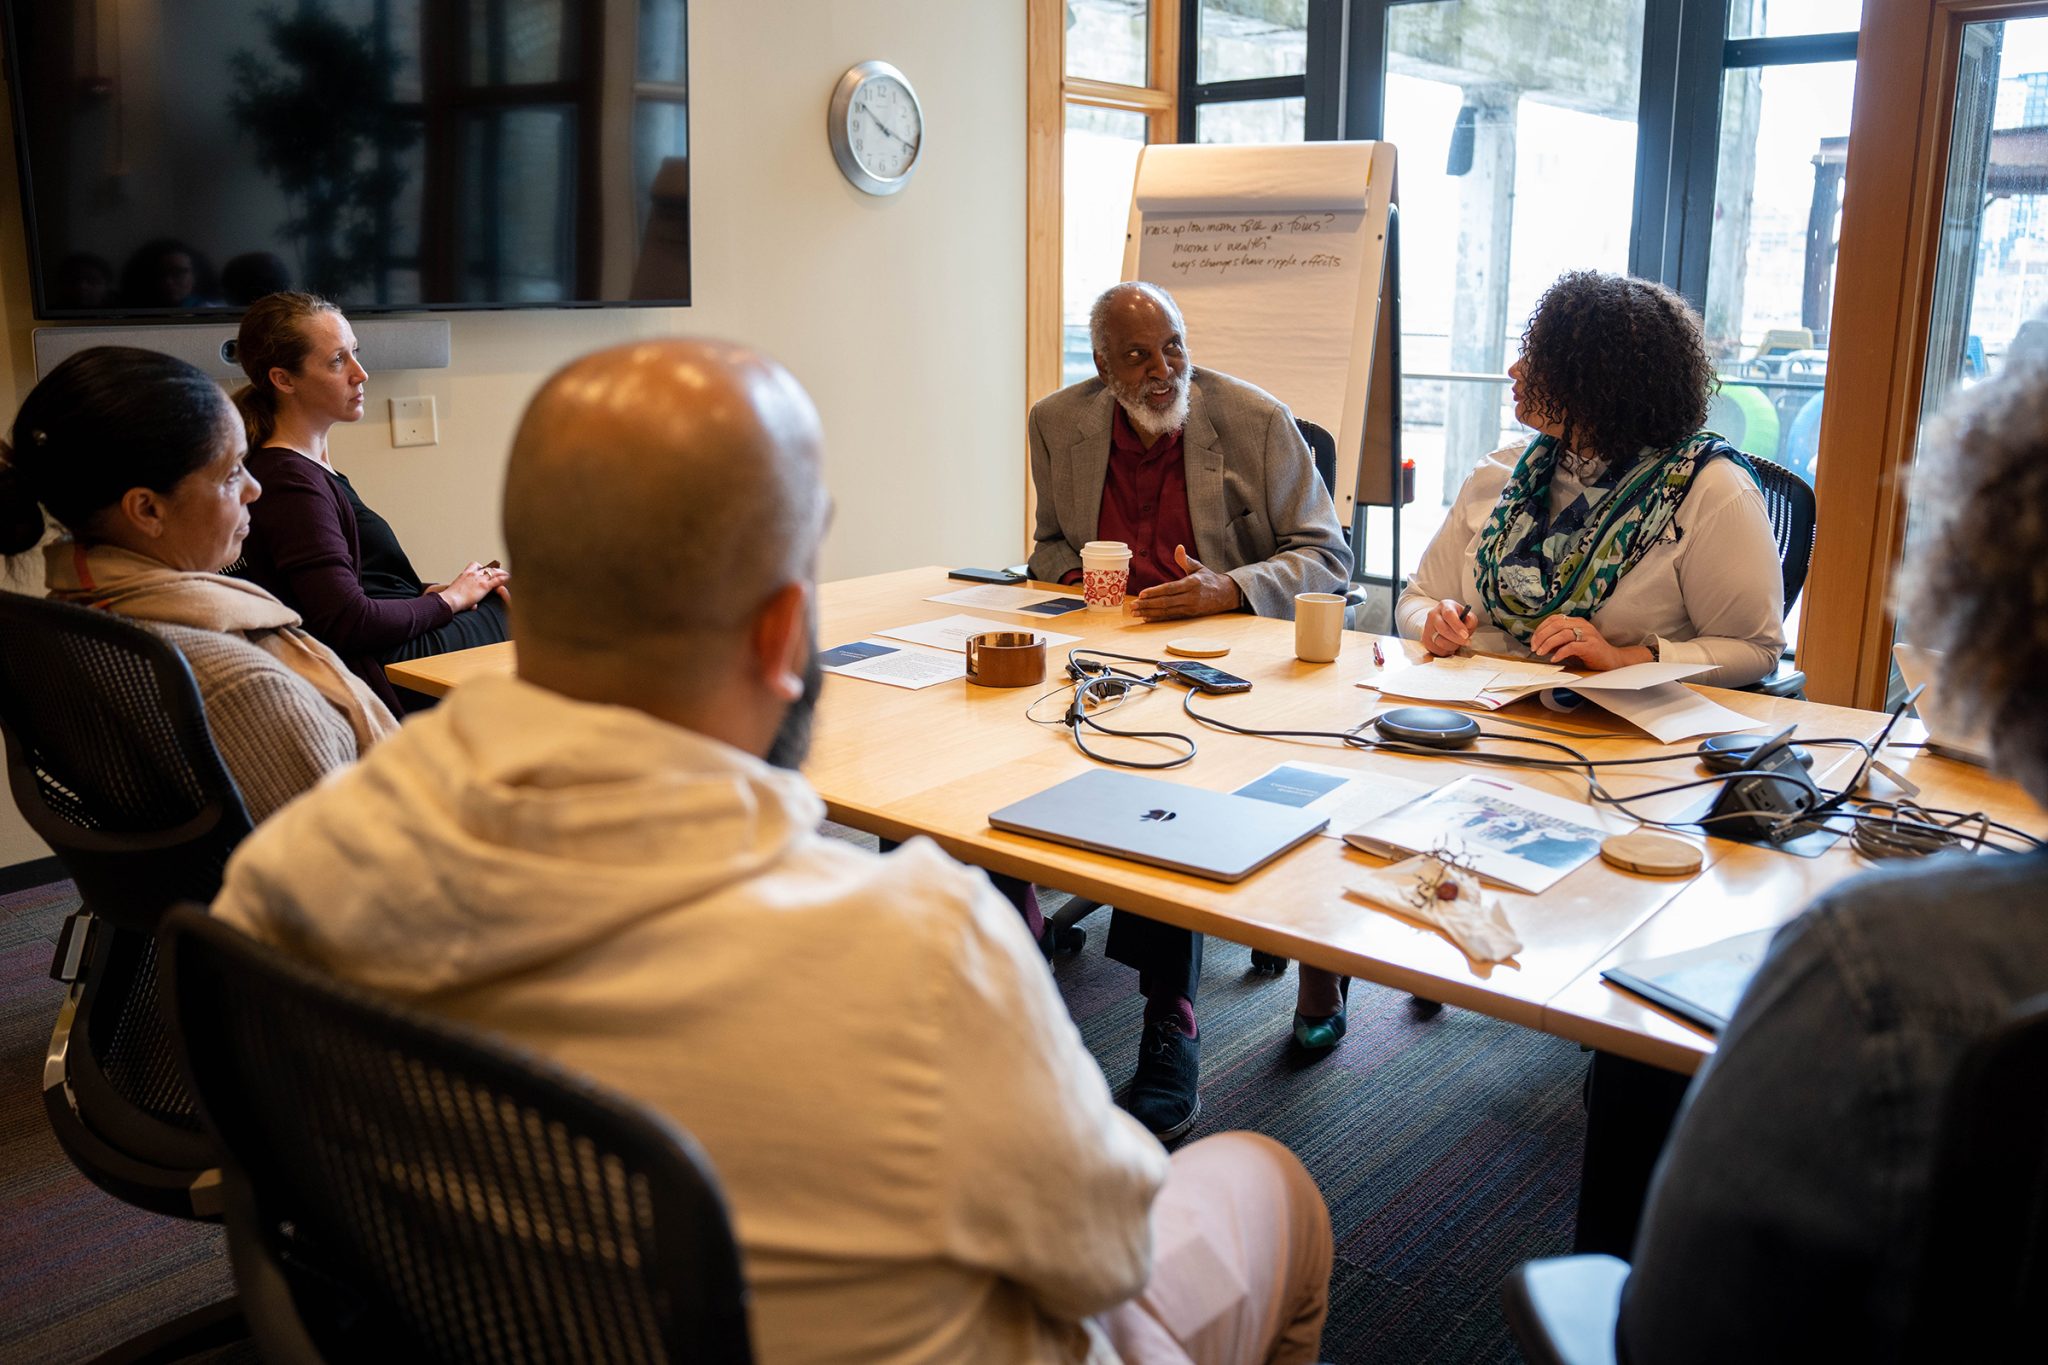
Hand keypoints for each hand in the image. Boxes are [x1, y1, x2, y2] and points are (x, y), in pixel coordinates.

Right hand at [430, 561, 509, 612]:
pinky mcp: (484, 586)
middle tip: (500, 573)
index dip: (482, 567)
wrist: (450, 600)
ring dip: (502, 573)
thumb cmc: (450, 599)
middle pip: (487, 568)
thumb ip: (464, 596)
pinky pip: (497, 580)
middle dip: (494, 570)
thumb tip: (473, 607)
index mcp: (465, 574)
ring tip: (507, 574)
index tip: (485, 570)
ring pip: (494, 572)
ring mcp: (479, 580)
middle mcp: (473, 574)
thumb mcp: (456, 593)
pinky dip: (504, 579)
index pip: (475, 565)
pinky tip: (509, 578)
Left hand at [1130, 546, 1241, 621]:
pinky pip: (1171, 617)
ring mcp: (1190, 608)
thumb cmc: (1209, 579)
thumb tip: (1178, 547)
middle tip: (1133, 606)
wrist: (1226, 595)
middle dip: (1148, 604)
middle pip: (1166, 602)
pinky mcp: (1189, 615)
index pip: (1170, 588)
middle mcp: (1191, 597)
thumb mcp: (1198, 567)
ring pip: (1167, 611)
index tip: (1141, 594)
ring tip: (1136, 613)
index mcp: (1192, 583)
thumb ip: (1185, 559)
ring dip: (1150, 613)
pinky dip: (1158, 618)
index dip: (1155, 592)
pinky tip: (1147, 618)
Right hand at [1421, 598, 1475, 655]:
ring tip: (1457, 643)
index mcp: (1445, 606)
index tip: (1465, 635)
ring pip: (1439, 641)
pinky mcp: (1425, 639)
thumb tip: (1468, 621)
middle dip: (1456, 638)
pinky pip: (1436, 650)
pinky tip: (1450, 646)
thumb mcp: (1467, 616)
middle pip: (1443, 629)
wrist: (1444, 622)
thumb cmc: (1458, 619)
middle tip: (1466, 642)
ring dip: (1452, 645)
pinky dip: (1445, 651)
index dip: (1457, 626)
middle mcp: (1433, 615)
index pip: (1449, 614)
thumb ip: (1470, 620)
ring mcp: (1427, 627)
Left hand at [1528, 615, 1650, 670]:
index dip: (1541, 629)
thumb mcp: (1572, 643)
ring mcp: (1588, 635)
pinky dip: (1560, 653)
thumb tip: (1540, 644)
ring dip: (1548, 644)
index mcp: (1577, 622)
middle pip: (1556, 625)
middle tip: (1534, 647)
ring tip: (1540, 653)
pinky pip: (1571, 647)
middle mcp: (1582, 625)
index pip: (1554, 619)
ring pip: (1562, 634)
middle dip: (1541, 636)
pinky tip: (1554, 659)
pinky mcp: (1591, 646)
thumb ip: (1559, 641)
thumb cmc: (1590, 653)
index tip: (1533, 641)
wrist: (1612, 660)